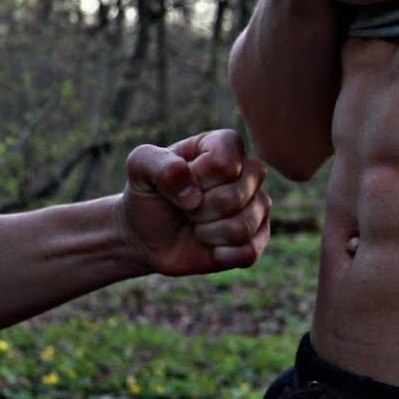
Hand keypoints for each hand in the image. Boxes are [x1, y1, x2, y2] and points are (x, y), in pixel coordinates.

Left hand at [119, 129, 270, 275]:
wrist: (145, 236)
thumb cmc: (148, 195)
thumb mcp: (139, 167)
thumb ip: (158, 163)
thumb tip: (192, 194)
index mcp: (225, 145)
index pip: (224, 163)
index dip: (197, 179)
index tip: (179, 182)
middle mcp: (249, 172)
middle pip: (235, 196)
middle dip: (198, 210)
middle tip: (187, 208)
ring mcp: (258, 205)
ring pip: (242, 226)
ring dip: (208, 233)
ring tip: (197, 226)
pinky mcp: (258, 237)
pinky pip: (249, 251)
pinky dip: (222, 254)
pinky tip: (211, 248)